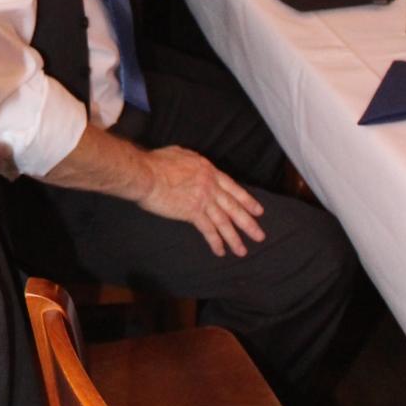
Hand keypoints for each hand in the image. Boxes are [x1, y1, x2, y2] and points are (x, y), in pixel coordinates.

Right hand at [137, 145, 264, 258]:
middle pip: (234, 207)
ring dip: (234, 238)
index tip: (258, 211)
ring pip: (224, 222)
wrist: (146, 174)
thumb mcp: (180, 154)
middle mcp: (210, 186)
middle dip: (248, 223)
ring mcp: (203, 199)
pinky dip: (215, 242)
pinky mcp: (192, 212)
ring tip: (242, 251)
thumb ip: (191, 161)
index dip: (247, 201)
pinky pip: (208, 230)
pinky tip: (220, 251)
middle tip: (260, 236)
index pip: (233, 188)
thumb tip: (191, 165)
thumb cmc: (157, 162)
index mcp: (208, 171)